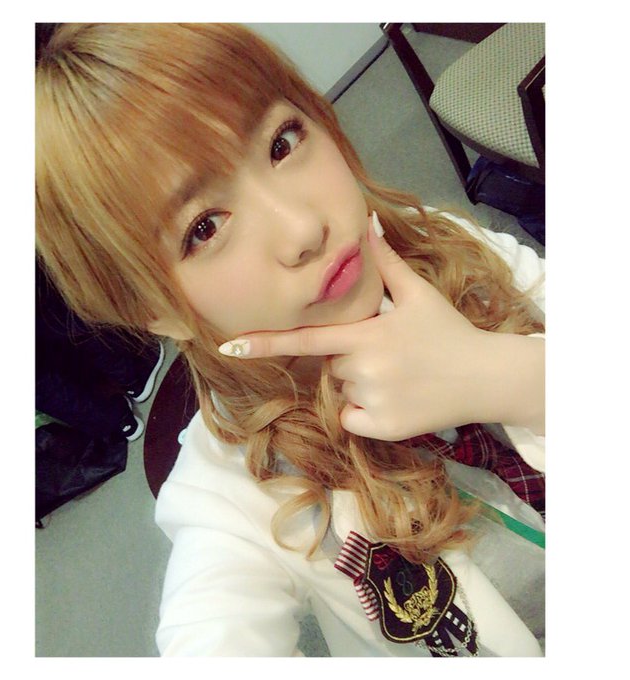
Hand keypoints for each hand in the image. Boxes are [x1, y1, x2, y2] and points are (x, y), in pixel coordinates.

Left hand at [218, 213, 543, 439]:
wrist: (485, 377)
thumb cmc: (448, 331)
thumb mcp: (419, 293)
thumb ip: (384, 261)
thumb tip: (366, 222)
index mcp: (367, 335)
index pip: (305, 340)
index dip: (264, 344)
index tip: (228, 348)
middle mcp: (364, 370)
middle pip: (330, 364)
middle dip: (349, 357)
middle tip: (389, 353)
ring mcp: (373, 402)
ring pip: (341, 391)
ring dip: (359, 384)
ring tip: (399, 375)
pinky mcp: (382, 429)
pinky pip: (351, 418)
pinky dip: (365, 412)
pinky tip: (396, 398)